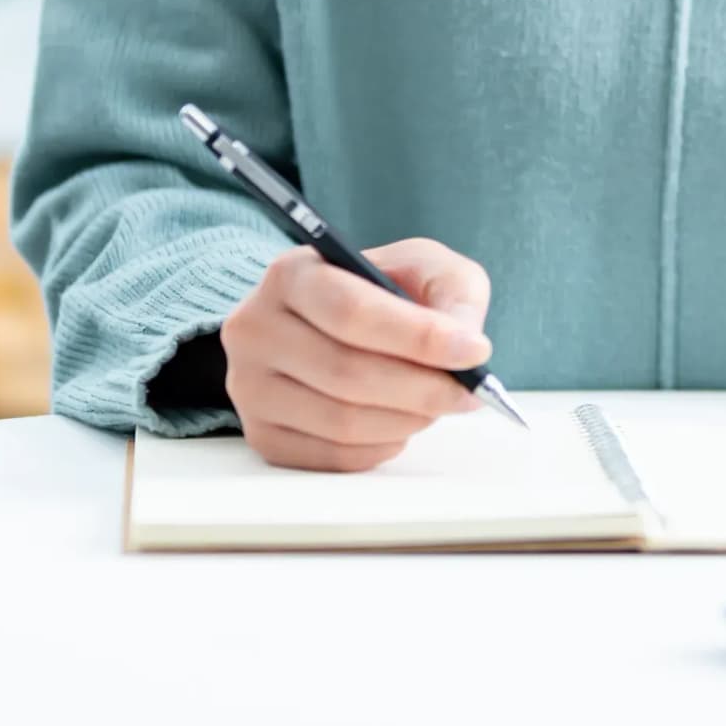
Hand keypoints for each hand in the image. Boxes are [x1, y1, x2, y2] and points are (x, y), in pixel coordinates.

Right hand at [219, 238, 493, 470]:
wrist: (324, 323)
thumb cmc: (380, 294)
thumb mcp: (423, 269)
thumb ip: (453, 294)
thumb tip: (466, 342)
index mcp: (291, 274)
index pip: (351, 313)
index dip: (419, 338)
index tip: (475, 351)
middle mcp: (256, 328)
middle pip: (346, 373)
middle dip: (422, 388)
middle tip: (468, 393)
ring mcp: (250, 387)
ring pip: (341, 422)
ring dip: (406, 420)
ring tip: (435, 405)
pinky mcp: (262, 435)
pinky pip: (331, 457)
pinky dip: (380, 447)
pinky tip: (399, 424)